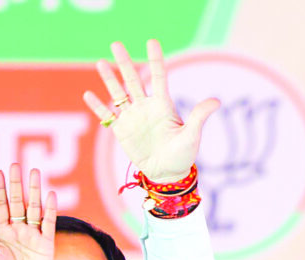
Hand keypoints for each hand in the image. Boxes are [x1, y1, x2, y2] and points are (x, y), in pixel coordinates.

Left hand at [0, 165, 58, 259]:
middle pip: (17, 201)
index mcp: (3, 232)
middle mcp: (18, 230)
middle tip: (15, 164)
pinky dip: (50, 210)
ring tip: (35, 171)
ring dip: (34, 190)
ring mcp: (33, 234)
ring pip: (34, 207)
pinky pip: (49, 222)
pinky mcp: (47, 242)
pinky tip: (50, 195)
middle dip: (16, 184)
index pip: (0, 206)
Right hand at [85, 40, 218, 185]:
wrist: (168, 173)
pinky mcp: (121, 130)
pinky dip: (98, 106)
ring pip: (118, 93)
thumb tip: (216, 101)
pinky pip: (107, 116)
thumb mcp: (192, 135)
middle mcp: (146, 106)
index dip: (155, 60)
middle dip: (124, 62)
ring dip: (109, 79)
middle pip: (133, 79)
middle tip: (116, 44)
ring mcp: (132, 117)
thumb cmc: (183, 154)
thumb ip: (199, 116)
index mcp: (163, 104)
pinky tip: (88, 94)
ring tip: (100, 63)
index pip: (158, 77)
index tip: (152, 42)